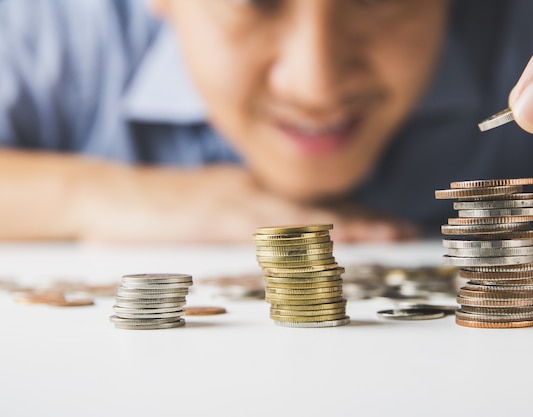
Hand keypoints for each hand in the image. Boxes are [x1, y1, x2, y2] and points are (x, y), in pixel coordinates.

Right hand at [76, 164, 417, 242]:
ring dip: (345, 224)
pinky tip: (325, 242)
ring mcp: (237, 201)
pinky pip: (267, 228)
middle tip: (405, 230)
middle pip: (319, 208)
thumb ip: (249, 219)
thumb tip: (286, 242)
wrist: (112, 195)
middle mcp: (254, 191)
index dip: (357, 216)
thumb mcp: (214, 209)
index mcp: (255, 191)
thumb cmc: (164, 208)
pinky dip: (300, 236)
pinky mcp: (216, 216)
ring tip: (384, 234)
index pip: (315, 207)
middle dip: (365, 220)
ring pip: (303, 215)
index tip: (391, 226)